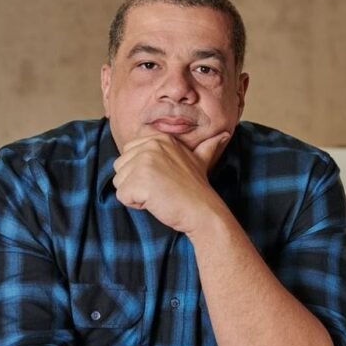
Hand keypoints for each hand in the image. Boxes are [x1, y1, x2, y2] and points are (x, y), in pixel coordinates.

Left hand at [112, 132, 229, 232]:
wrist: (202, 211)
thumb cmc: (197, 189)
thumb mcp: (201, 160)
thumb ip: (207, 146)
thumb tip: (225, 135)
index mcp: (158, 138)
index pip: (128, 152)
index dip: (142, 170)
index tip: (163, 176)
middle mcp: (149, 146)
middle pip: (120, 167)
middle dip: (136, 182)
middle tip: (161, 187)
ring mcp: (143, 163)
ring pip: (119, 182)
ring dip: (135, 194)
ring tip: (159, 194)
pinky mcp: (138, 182)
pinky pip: (122, 196)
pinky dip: (136, 204)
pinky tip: (155, 202)